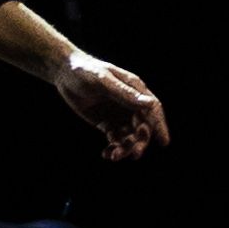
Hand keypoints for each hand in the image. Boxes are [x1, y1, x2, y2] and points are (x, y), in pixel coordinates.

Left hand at [54, 53, 171, 160]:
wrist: (64, 73)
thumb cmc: (85, 71)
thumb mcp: (104, 81)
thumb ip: (125, 94)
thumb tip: (150, 104)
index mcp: (135, 90)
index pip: (152, 110)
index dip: (159, 126)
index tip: (164, 142)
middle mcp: (130, 104)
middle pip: (142, 127)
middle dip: (140, 142)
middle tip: (134, 154)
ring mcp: (119, 114)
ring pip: (129, 136)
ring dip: (125, 148)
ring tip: (114, 156)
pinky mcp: (107, 123)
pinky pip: (115, 139)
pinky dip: (113, 148)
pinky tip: (106, 154)